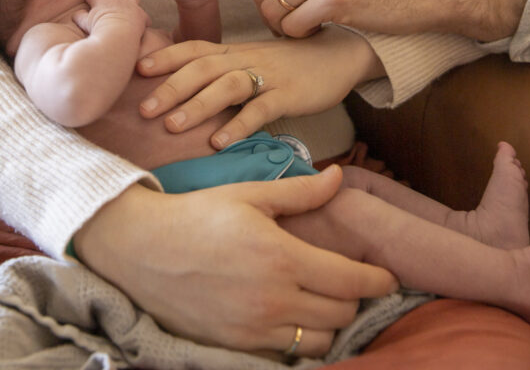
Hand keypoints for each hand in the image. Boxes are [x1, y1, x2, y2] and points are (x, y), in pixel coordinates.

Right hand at [74, 0, 149, 37]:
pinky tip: (141, 25)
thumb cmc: (99, 30)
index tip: (90, 2)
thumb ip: (80, 16)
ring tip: (126, 13)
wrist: (117, 36)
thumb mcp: (85, 23)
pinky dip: (142, 20)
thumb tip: (76, 14)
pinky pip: (144, 15)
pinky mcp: (141, 14)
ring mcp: (130, 5)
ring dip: (129, 4)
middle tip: (107, 8)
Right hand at [74, 171, 396, 356]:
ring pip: (320, 341)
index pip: (351, 281)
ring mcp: (255, 328)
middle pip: (341, 314)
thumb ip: (300, 192)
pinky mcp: (237, 346)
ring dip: (329, 323)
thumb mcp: (249, 194)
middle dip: (354, 298)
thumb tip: (338, 177)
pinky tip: (290, 315)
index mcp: (282, 257)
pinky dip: (299, 339)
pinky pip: (287, 353)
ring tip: (320, 299)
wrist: (143, 249)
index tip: (386, 276)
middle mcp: (274, 299)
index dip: (377, 281)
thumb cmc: (197, 214)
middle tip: (348, 281)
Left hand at [138, 26, 382, 147]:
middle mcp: (245, 59)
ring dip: (196, 105)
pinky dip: (237, 125)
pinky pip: (260, 109)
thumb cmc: (290, 62)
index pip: (194, 48)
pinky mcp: (289, 94)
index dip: (166, 56)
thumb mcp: (252, 60)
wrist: (338, 54)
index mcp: (234, 50)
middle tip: (143, 109)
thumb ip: (224, 69)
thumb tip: (187, 88)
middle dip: (170, 87)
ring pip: (226, 85)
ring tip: (171, 126)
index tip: (137, 69)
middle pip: (201, 67)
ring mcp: (268, 76)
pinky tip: (218, 143)